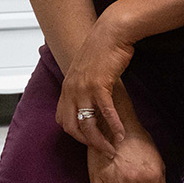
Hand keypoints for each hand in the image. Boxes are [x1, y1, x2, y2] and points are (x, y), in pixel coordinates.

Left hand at [55, 19, 136, 155]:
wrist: (111, 32)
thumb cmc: (103, 50)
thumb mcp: (87, 70)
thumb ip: (86, 87)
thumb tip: (92, 101)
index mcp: (67, 87)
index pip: (62, 119)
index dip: (74, 133)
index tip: (89, 140)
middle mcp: (71, 90)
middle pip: (72, 127)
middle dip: (87, 143)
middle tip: (102, 151)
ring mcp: (83, 88)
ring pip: (87, 124)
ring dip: (100, 140)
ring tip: (113, 149)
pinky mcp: (99, 84)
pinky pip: (105, 112)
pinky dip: (114, 126)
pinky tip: (122, 134)